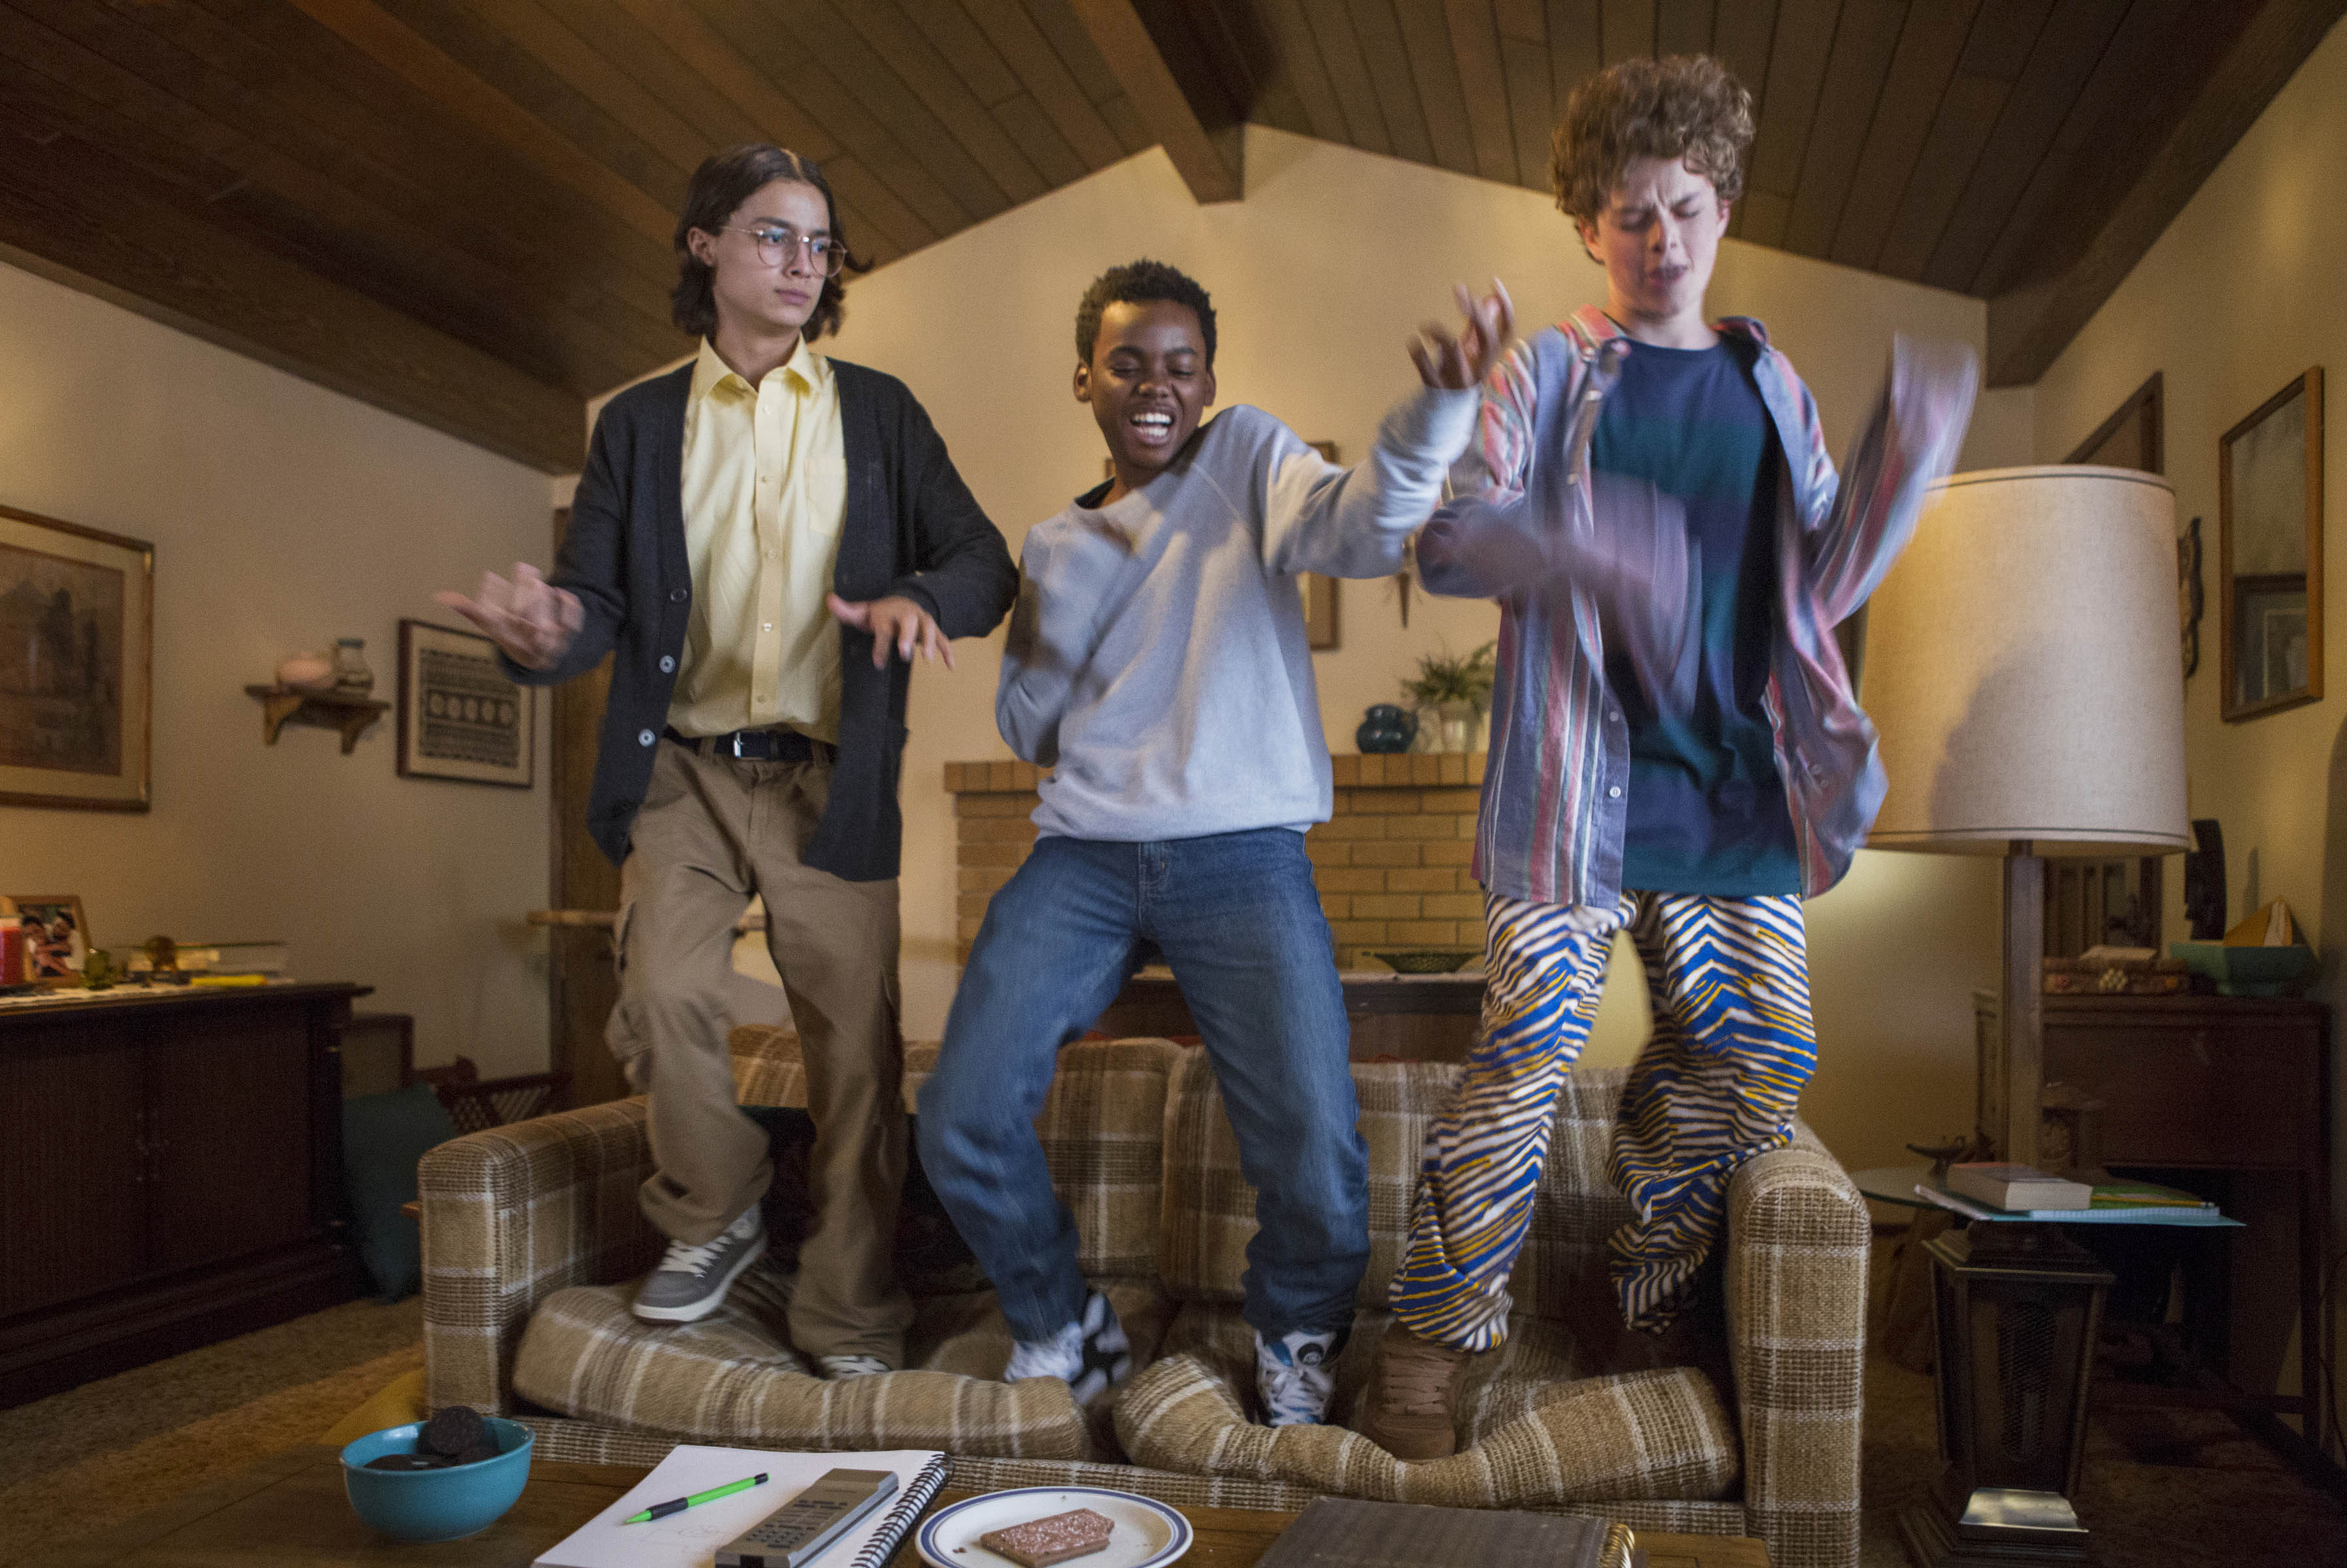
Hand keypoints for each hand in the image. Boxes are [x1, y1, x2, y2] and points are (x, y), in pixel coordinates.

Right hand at [434, 563, 582, 669]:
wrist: (542, 661)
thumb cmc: (513, 637)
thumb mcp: (494, 628)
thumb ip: (474, 613)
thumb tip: (443, 597)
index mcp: (505, 639)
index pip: (492, 620)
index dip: (490, 598)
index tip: (489, 575)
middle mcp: (525, 643)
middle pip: (523, 618)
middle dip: (522, 590)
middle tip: (522, 565)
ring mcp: (547, 643)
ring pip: (545, 621)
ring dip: (542, 597)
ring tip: (536, 577)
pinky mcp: (567, 638)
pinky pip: (570, 625)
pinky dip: (569, 610)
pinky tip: (563, 592)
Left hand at [828, 592, 953, 669]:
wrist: (901, 603)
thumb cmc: (879, 614)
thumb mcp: (862, 612)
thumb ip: (846, 610)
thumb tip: (828, 599)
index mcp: (888, 613)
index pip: (884, 628)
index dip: (880, 645)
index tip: (877, 662)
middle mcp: (907, 614)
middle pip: (909, 622)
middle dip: (907, 637)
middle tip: (904, 653)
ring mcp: (922, 621)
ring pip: (929, 627)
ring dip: (929, 642)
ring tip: (927, 660)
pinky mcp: (933, 629)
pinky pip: (943, 639)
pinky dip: (948, 651)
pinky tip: (950, 667)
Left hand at [1410, 279, 1515, 390]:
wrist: (1445, 411)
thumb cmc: (1460, 373)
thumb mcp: (1472, 350)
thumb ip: (1479, 325)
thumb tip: (1491, 298)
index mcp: (1488, 357)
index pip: (1507, 331)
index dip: (1505, 308)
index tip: (1493, 283)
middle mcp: (1478, 368)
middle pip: (1486, 339)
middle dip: (1476, 313)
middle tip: (1460, 291)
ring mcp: (1457, 378)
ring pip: (1453, 351)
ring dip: (1438, 333)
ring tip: (1425, 325)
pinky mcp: (1437, 386)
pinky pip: (1427, 367)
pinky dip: (1418, 352)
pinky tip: (1413, 342)